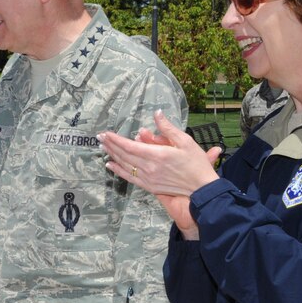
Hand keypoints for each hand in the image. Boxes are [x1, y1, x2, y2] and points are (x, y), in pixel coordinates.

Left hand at [98, 110, 220, 238]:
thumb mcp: (185, 141)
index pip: (130, 146)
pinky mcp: (150, 187)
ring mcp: (149, 179)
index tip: (105, 133)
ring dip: (112, 155)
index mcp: (157, 155)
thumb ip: (168, 128)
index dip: (115, 139)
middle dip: (110, 145)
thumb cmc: (196, 163)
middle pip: (124, 155)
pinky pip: (130, 178)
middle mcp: (150, 168)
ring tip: (102, 147)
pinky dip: (118, 171)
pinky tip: (111, 165)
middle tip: (99, 137)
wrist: (202, 188)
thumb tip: (157, 113)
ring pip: (125, 166)